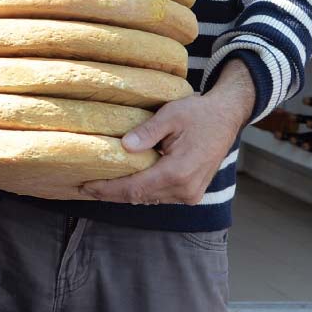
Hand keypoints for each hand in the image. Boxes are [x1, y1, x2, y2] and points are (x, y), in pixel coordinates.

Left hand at [82, 61, 255, 204]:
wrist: (227, 117)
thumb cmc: (199, 113)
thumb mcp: (171, 115)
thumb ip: (148, 132)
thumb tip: (124, 146)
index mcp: (178, 172)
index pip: (134, 188)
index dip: (108, 189)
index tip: (85, 187)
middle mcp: (185, 189)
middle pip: (138, 197)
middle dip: (110, 194)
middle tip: (84, 188)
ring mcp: (190, 194)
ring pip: (149, 198)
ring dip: (124, 194)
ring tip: (98, 186)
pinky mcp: (192, 193)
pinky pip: (160, 196)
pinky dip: (141, 191)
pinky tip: (123, 183)